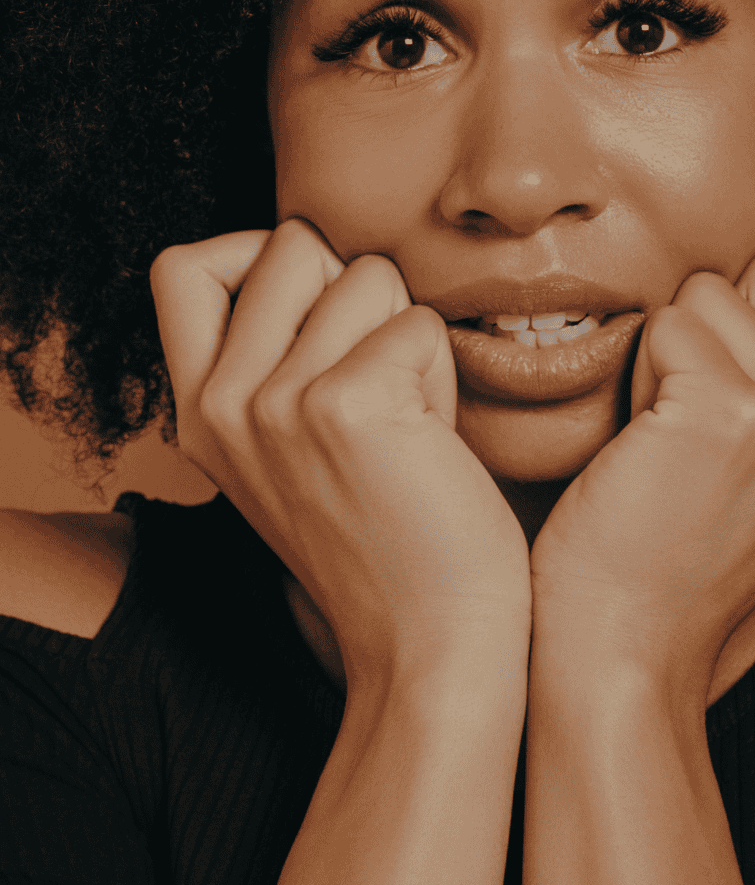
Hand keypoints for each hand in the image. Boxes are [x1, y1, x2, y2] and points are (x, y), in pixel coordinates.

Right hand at [150, 219, 532, 697]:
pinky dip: (442, 372)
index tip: (312, 304)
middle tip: (378, 381)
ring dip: (407, 334)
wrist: (427, 639)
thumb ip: (270, 358)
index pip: (182, 265)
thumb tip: (306, 251)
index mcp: (196, 410)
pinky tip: (432, 441)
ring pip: (366, 274)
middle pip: (292, 245)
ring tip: (408, 420)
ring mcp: (275, 404)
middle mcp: (220, 403)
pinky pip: (417, 324)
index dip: (254, 254)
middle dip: (356, 291)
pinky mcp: (343, 405)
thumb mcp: (288, 446)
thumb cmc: (387, 533)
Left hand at [528, 218, 754, 708]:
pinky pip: (669, 322)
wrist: (626, 642)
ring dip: (671, 354)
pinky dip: (640, 374)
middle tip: (698, 431)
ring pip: (715, 291)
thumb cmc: (682, 544)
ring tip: (670, 442)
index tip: (749, 407)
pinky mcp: (729, 412)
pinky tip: (645, 446)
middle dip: (721, 331)